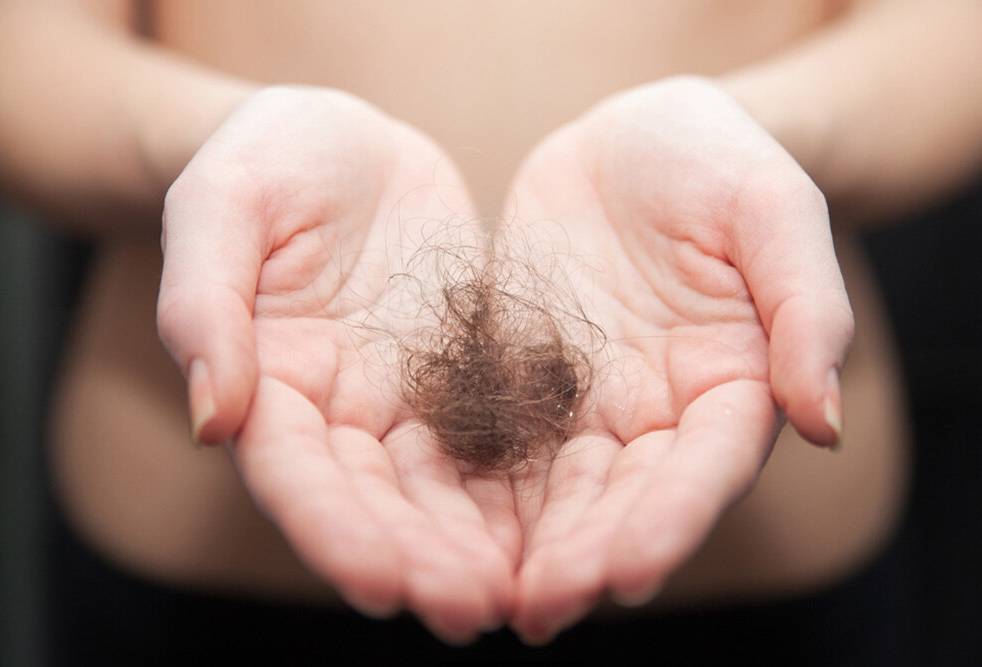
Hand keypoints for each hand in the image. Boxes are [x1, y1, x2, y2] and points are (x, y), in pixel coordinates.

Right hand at [156, 86, 514, 641]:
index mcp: (268, 380)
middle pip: (376, 502)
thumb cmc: (265, 161)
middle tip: (472, 612)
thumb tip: (214, 418)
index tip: (380, 586)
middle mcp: (337, 410)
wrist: (343, 142)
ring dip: (476, 546)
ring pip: (440, 489)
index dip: (334, 531)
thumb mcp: (223, 208)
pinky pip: (496, 439)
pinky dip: (522, 487)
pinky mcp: (463, 375)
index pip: (294, 473)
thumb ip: (206, 306)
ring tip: (524, 597)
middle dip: (420, 560)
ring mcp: (403, 399)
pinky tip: (564, 527)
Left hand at [500, 76, 853, 641]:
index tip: (626, 573)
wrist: (636, 140)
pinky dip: (472, 489)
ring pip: (557, 491)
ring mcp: (587, 401)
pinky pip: (497, 441)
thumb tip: (823, 420)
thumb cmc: (720, 163)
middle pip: (624, 499)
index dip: (670, 521)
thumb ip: (806, 308)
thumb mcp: (773, 210)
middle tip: (540, 610)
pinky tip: (435, 527)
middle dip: (584, 556)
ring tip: (483, 599)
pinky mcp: (524, 380)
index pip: (705, 467)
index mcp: (729, 384)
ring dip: (525, 547)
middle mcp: (657, 412)